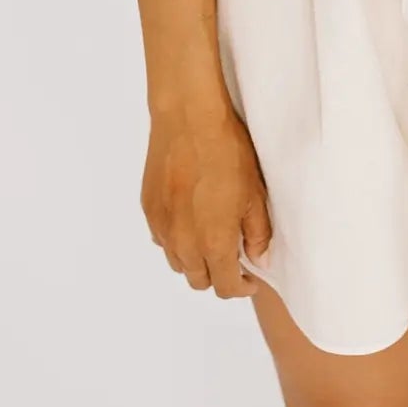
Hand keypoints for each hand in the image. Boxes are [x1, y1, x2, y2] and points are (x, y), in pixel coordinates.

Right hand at [141, 97, 270, 298]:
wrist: (189, 119)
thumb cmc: (228, 152)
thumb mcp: (255, 193)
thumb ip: (258, 233)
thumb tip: (258, 258)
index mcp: (213, 243)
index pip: (225, 287)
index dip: (241, 287)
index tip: (250, 277)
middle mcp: (183, 244)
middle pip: (199, 280)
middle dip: (218, 275)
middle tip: (233, 255)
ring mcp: (162, 228)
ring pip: (178, 263)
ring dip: (196, 259)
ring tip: (211, 236)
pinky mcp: (149, 210)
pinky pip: (163, 239)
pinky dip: (177, 239)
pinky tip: (190, 218)